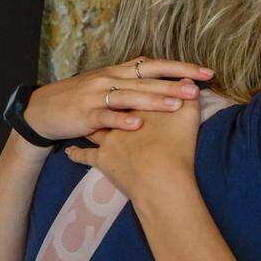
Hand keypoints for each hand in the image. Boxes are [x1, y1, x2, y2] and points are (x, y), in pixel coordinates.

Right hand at [23, 58, 213, 140]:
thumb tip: (168, 83)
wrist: (42, 109)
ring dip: (153, 100)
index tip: (207, 73)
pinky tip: (137, 125)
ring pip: (129, 96)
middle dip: (173, 83)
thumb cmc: (81, 98)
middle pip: (146, 80)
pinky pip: (105, 117)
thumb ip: (134, 83)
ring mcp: (96, 96)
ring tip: (175, 105)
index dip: (181, 67)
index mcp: (119, 72)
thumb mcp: (108, 85)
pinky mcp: (84, 115)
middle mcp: (110, 79)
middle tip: (197, 88)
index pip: (154, 65)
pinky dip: (121, 121)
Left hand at [64, 97, 200, 199]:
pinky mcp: (102, 160)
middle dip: (113, 101)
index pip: (139, 91)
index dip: (141, 88)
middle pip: (114, 105)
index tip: (139, 85)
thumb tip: (189, 81)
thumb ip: (190, 99)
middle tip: (110, 97)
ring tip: (86, 121)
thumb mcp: (189, 119)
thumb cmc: (177, 149)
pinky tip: (70, 151)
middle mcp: (120, 120)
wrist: (159, 179)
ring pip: (95, 127)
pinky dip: (77, 153)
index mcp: (140, 107)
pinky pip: (85, 156)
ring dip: (91, 124)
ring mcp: (108, 140)